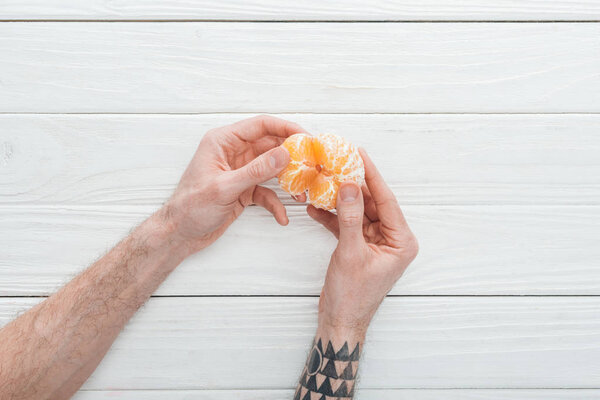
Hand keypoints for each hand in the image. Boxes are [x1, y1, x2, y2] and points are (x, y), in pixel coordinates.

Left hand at [164, 115, 305, 253]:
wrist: (179, 234)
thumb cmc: (190, 207)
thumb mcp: (225, 187)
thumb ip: (256, 170)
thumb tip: (284, 154)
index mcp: (223, 142)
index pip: (260, 125)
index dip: (286, 128)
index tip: (306, 138)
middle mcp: (233, 153)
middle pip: (270, 145)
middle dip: (292, 156)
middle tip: (312, 164)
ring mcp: (239, 171)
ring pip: (271, 169)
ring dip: (287, 180)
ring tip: (301, 192)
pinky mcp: (243, 190)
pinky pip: (266, 191)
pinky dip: (275, 203)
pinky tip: (281, 216)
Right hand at [307, 149, 417, 340]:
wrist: (340, 321)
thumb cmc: (352, 295)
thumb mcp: (351, 253)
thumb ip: (350, 218)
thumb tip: (350, 187)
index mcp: (401, 241)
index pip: (386, 201)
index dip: (372, 176)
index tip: (360, 154)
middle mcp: (391, 239)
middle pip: (371, 203)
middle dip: (353, 185)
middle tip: (339, 163)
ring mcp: (374, 242)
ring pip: (357, 212)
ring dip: (340, 200)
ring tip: (324, 181)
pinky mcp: (359, 246)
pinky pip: (347, 224)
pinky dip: (332, 217)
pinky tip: (316, 208)